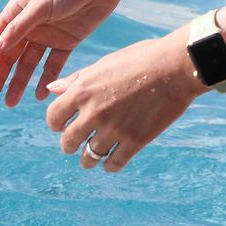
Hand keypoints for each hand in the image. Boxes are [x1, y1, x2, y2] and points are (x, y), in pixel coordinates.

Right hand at [0, 0, 123, 106]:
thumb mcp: (40, 6)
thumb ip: (18, 29)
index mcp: (15, 13)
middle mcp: (28, 26)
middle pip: (8, 56)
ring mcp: (47, 35)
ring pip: (28, 64)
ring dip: (18, 82)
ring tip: (11, 103)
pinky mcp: (66, 41)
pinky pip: (52, 64)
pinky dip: (46, 79)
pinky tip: (40, 94)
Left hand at [45, 30, 204, 171]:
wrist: (176, 67)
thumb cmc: (140, 60)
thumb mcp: (102, 65)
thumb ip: (75, 80)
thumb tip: (50, 89)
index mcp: (81, 92)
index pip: (54, 117)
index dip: (55, 124)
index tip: (60, 126)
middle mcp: (93, 113)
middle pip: (68, 140)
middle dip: (68, 145)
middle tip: (71, 146)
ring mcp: (114, 129)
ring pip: (89, 155)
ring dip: (87, 160)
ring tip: (88, 161)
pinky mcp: (135, 140)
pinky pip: (115, 162)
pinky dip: (109, 166)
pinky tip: (109, 164)